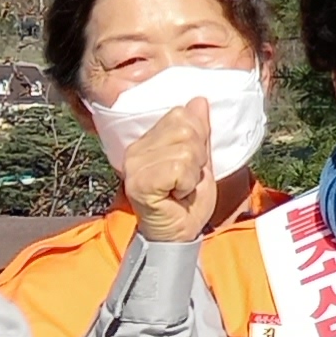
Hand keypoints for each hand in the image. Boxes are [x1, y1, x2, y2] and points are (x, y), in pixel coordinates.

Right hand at [121, 96, 222, 246]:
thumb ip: (200, 132)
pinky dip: (186, 184)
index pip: (180, 115)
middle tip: (187, 179)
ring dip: (192, 173)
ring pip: (185, 150)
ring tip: (181, 187)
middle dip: (197, 157)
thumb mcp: (200, 161)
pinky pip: (177, 168)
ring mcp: (135, 166)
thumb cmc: (187, 202)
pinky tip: (176, 194)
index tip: (192, 164)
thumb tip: (199, 101)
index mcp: (147, 141)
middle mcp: (136, 150)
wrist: (178, 235)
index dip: (197, 138)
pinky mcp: (140, 182)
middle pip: (185, 129)